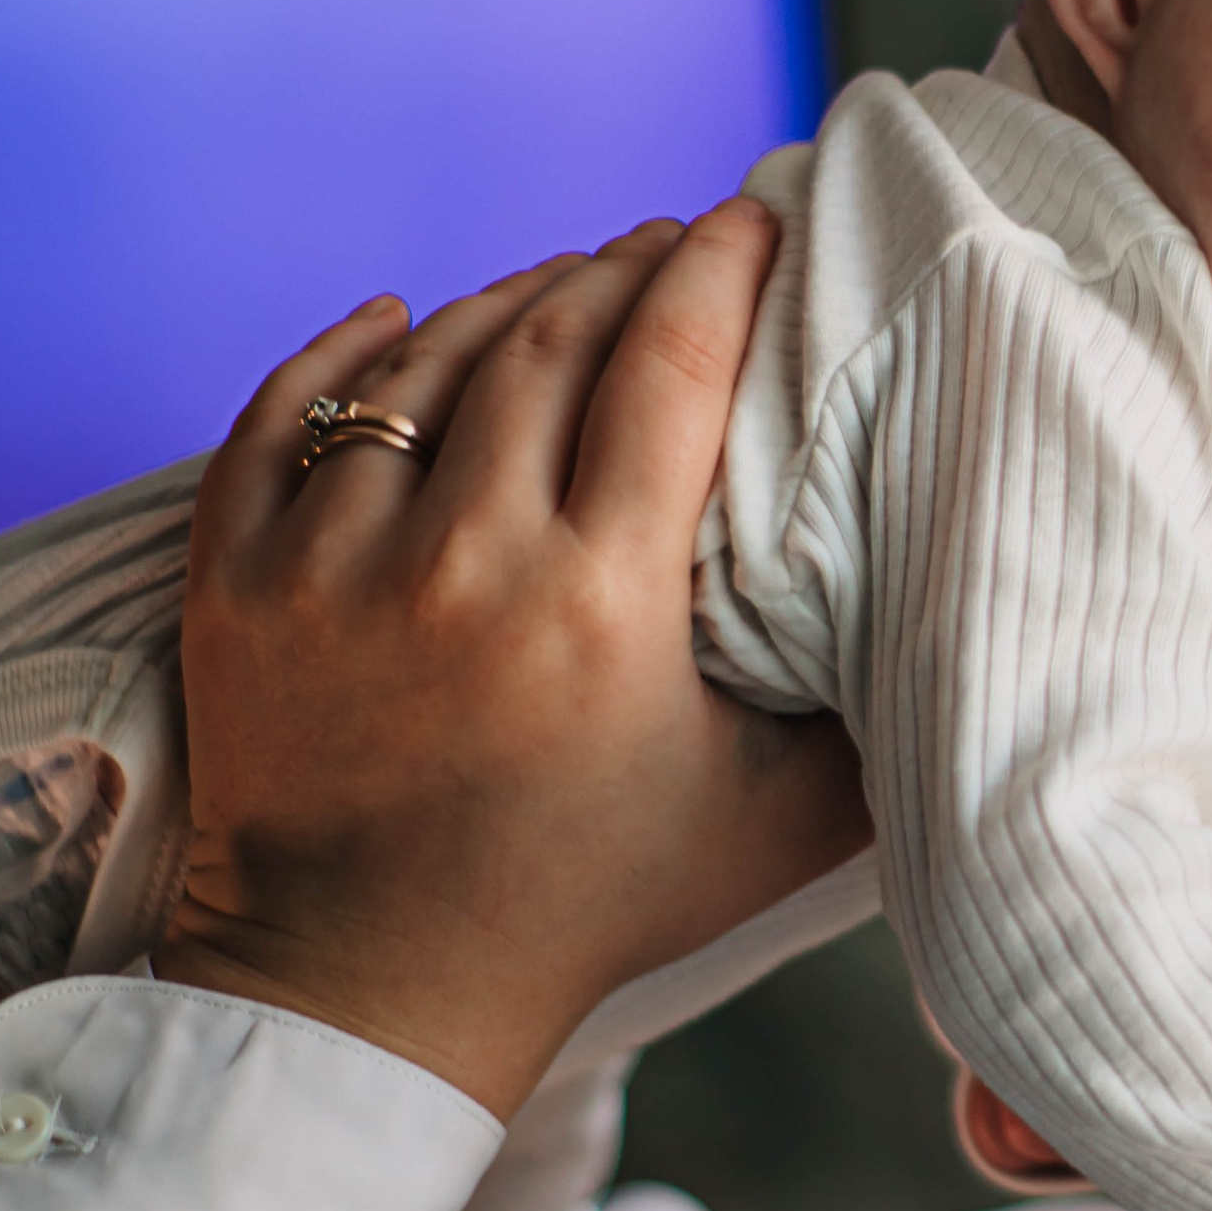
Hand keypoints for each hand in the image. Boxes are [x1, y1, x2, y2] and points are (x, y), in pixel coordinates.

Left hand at [159, 205, 870, 1118]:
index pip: (671, 363)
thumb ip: (869, 711)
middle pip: (556, 332)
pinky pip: (286, 412)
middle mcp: (462, 563)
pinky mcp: (240, 583)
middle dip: (629, 262)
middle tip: (676, 239)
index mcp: (603, 607)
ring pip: (430, 356)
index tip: (757, 217)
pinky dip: (350, 349)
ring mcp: (333, 566)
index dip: (721, 266)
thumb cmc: (588, 907)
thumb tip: (971, 605)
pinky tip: (399, 315)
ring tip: (566, 281)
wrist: (366, 994)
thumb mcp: (771, 826)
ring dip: (509, 296)